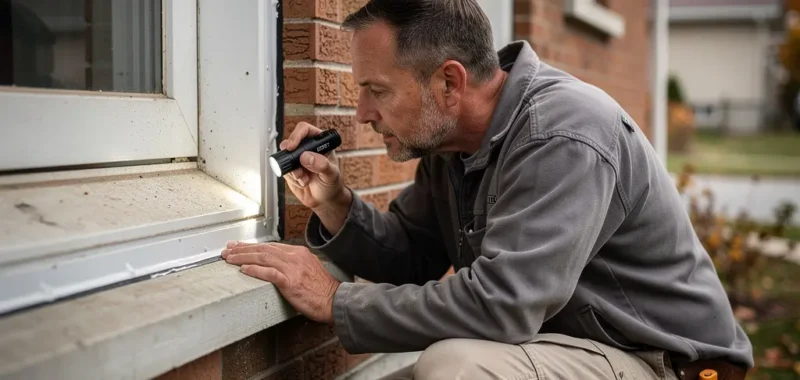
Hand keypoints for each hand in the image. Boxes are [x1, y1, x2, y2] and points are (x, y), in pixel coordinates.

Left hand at [222, 241, 339, 323]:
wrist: (335, 301)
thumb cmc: (322, 290)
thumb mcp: (308, 269)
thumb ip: (293, 265)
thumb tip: (274, 265)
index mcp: (298, 253)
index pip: (270, 246)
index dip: (252, 246)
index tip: (239, 246)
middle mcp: (295, 257)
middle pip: (264, 249)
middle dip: (243, 249)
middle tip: (228, 250)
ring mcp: (293, 268)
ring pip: (263, 257)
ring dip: (244, 257)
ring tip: (230, 258)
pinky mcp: (291, 282)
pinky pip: (270, 273)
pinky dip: (255, 270)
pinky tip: (244, 269)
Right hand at [281, 122, 350, 210]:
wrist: (325, 200)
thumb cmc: (332, 184)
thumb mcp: (331, 174)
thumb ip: (321, 164)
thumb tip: (306, 156)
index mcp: (319, 143)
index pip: (305, 130)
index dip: (296, 135)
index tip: (292, 146)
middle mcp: (307, 149)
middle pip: (291, 143)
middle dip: (291, 157)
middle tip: (296, 168)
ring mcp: (297, 159)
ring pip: (286, 158)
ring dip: (293, 171)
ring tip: (305, 178)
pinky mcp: (290, 170)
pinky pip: (284, 170)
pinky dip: (292, 178)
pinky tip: (303, 182)